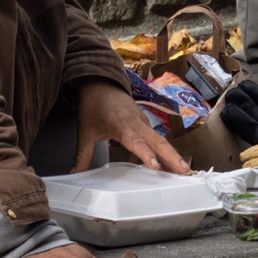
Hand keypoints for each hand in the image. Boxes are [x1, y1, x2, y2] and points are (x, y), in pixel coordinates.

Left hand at [73, 79, 187, 174]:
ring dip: (172, 154)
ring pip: (160, 139)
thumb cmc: (93, 106)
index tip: (155, 166)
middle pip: (157, 141)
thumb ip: (82, 155)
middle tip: (183, 172)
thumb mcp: (85, 131)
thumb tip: (74, 174)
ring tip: (183, 170)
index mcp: (121, 125)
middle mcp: (136, 123)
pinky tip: (170, 161)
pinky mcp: (144, 122)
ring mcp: (143, 122)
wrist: (100, 83)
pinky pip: (157, 137)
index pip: (136, 142)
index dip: (146, 154)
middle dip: (171, 157)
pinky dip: (166, 149)